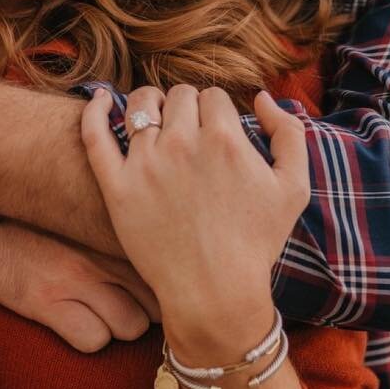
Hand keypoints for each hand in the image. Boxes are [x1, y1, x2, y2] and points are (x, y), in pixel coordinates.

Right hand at [0, 220, 160, 352]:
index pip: (164, 262)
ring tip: (99, 308)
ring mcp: (75, 276)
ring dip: (119, 323)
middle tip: (129, 300)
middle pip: (157, 299)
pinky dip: (88, 335)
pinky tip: (72, 318)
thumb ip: (117, 218)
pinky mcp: (46, 301)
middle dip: (148, 305)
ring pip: (132, 326)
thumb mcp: (81, 200)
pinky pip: (93, 340)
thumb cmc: (29, 204)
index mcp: (112, 223)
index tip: (159, 282)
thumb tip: (150, 236)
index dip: (164, 278)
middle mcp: (101, 249)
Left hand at [80, 85, 309, 356]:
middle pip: (180, 96)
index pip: (213, 96)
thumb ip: (289, 134)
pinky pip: (95, 133)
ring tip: (156, 119)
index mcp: (224, 139)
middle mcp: (182, 144)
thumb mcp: (294, 188)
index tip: (215, 131)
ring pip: (142, 105)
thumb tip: (260, 97)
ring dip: (151, 104)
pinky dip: (96, 109)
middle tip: (190, 132)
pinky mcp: (117, 185)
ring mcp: (145, 163)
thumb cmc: (256, 243)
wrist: (214, 292)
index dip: (216, 111)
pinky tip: (102, 99)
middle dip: (188, 107)